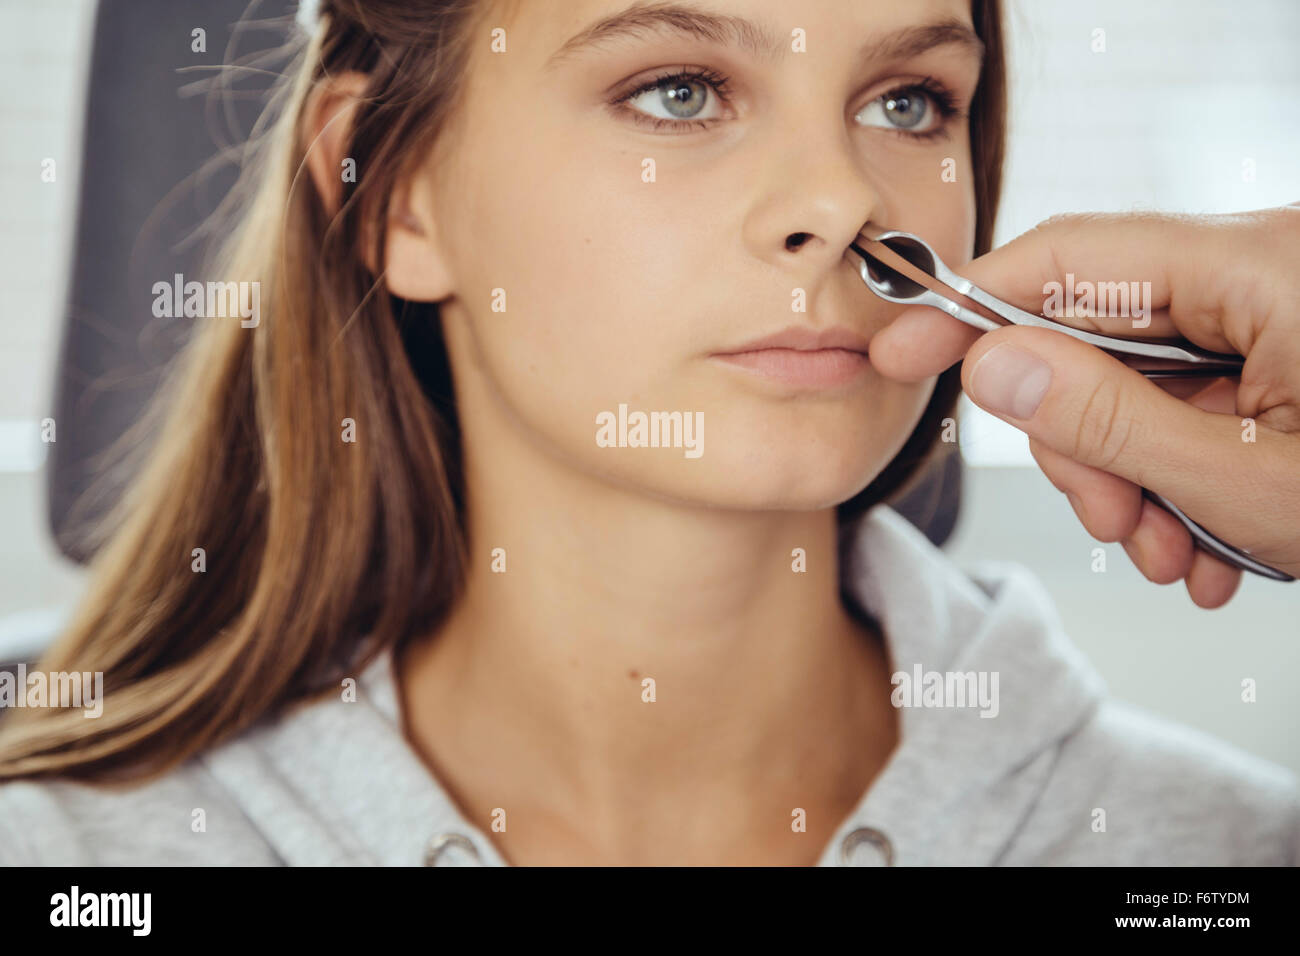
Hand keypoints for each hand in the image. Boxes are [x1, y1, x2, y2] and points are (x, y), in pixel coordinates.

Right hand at [868, 206, 1299, 606]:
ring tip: (1173, 553)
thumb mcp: (1245, 477)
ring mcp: (1273, 313)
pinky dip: (1175, 473)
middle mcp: (1261, 270)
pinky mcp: (1280, 354)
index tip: (902, 352)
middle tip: (1107, 520)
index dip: (971, 307)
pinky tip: (1204, 541)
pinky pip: (1184, 399)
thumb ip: (1109, 418)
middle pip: (1097, 333)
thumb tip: (990, 367)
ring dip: (1131, 478)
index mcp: (1262, 264)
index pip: (1071, 259)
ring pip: (1135, 381)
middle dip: (1082, 444)